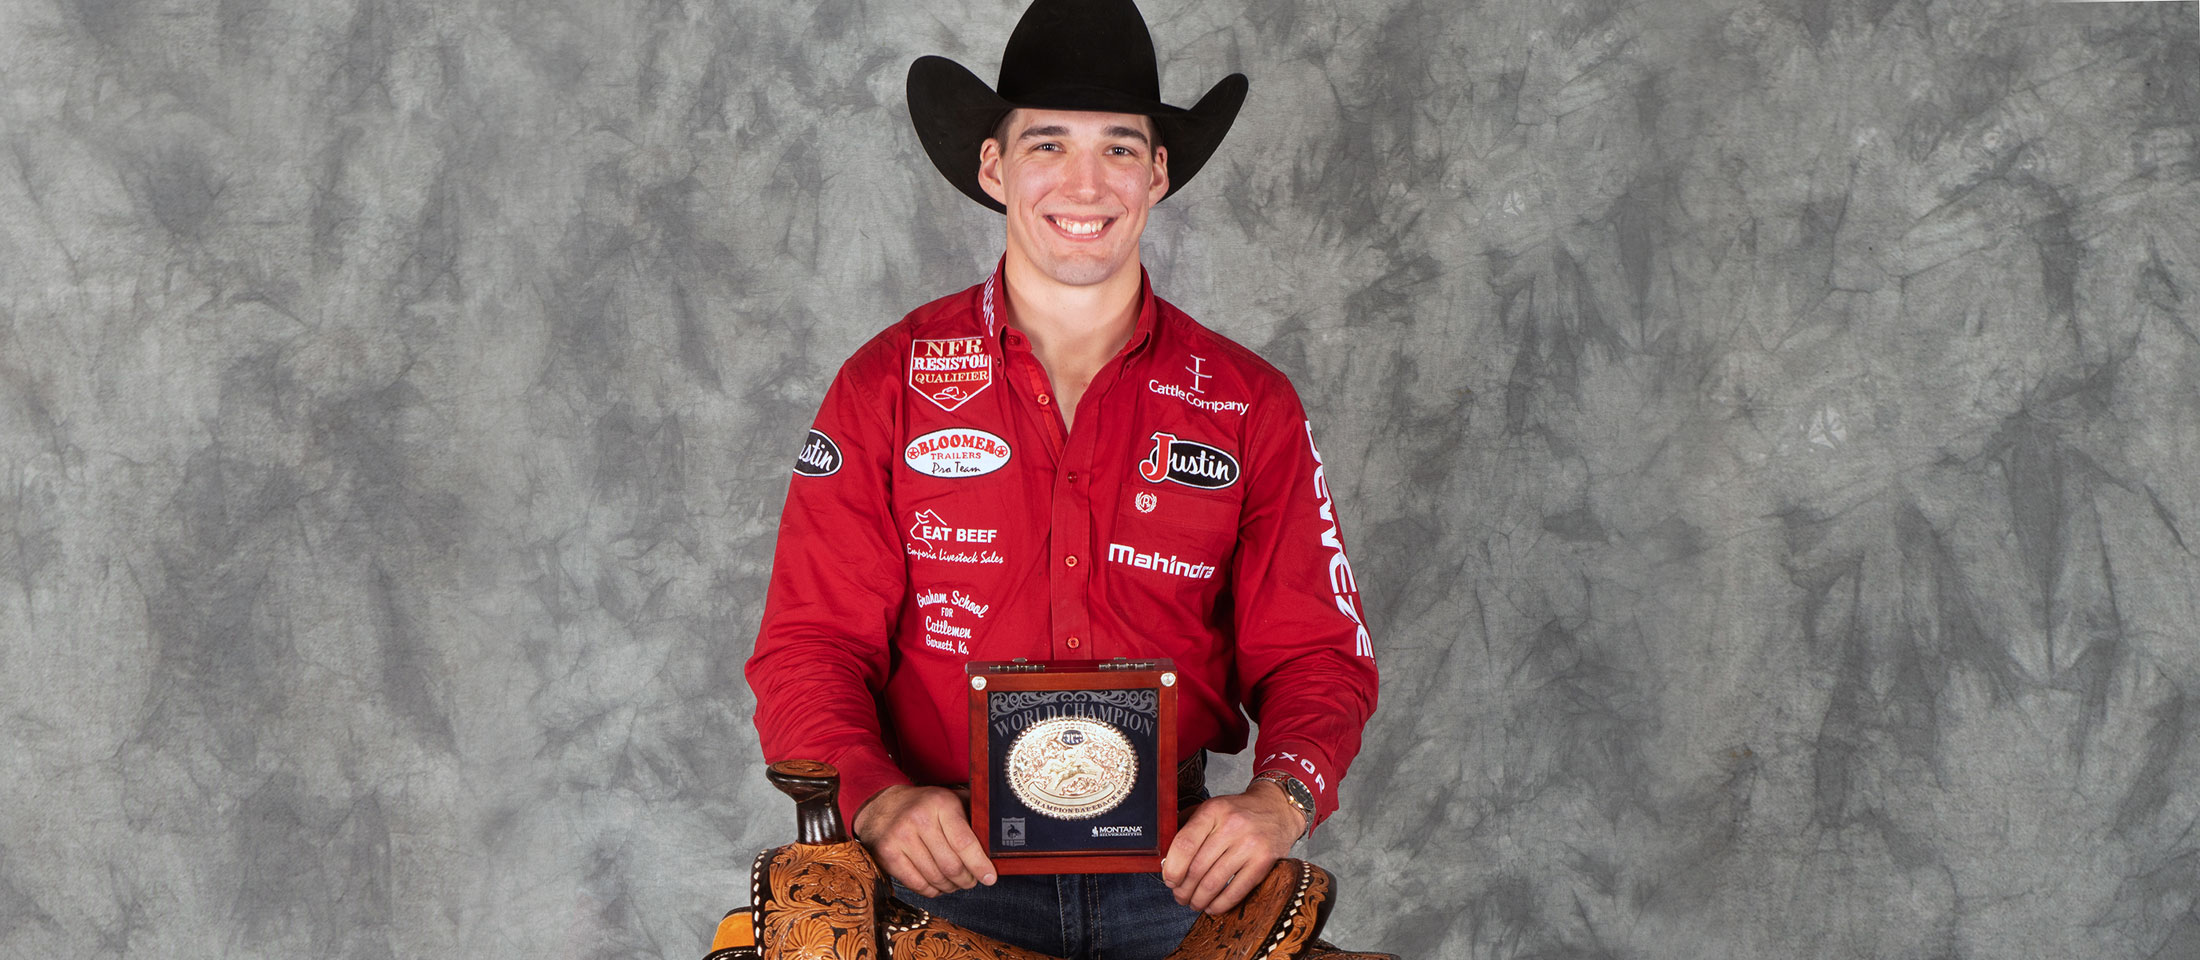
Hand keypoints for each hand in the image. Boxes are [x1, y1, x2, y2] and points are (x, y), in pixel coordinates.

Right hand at [851, 785, 996, 896]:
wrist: (883, 805)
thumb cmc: (926, 807)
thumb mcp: (951, 800)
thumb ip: (974, 816)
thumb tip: (999, 841)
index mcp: (941, 803)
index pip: (964, 842)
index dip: (980, 864)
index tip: (990, 878)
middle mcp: (919, 819)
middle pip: (951, 865)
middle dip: (966, 879)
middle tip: (971, 881)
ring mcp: (901, 837)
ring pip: (935, 877)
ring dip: (950, 887)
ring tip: (955, 883)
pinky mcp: (887, 853)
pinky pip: (917, 884)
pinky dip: (932, 890)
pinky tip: (937, 886)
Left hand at [1161, 780, 1303, 913]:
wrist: (1277, 809)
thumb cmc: (1237, 813)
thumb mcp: (1211, 808)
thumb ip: (1186, 827)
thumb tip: (1164, 859)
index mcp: (1213, 810)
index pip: (1184, 844)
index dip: (1172, 868)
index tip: (1168, 879)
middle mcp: (1232, 826)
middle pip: (1197, 868)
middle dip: (1183, 889)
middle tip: (1179, 896)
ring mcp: (1250, 845)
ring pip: (1214, 883)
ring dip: (1199, 900)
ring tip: (1193, 903)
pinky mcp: (1264, 862)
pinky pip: (1236, 891)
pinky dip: (1220, 904)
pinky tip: (1212, 906)